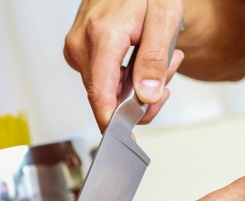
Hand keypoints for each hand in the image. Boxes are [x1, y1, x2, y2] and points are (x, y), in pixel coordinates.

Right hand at [64, 0, 183, 131]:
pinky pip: (103, 80)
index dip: (114, 123)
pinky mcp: (80, 52)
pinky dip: (126, 78)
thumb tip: (146, 96)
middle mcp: (81, 45)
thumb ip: (154, 60)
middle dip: (140, 97)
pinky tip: (140, 60)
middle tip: (166, 75)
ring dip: (136, 86)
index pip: (101, 95)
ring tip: (160, 61)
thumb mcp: (164, 18)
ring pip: (107, 91)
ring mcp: (78, 50)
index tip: (126, 140)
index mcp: (100, 36)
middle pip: (107, 97)